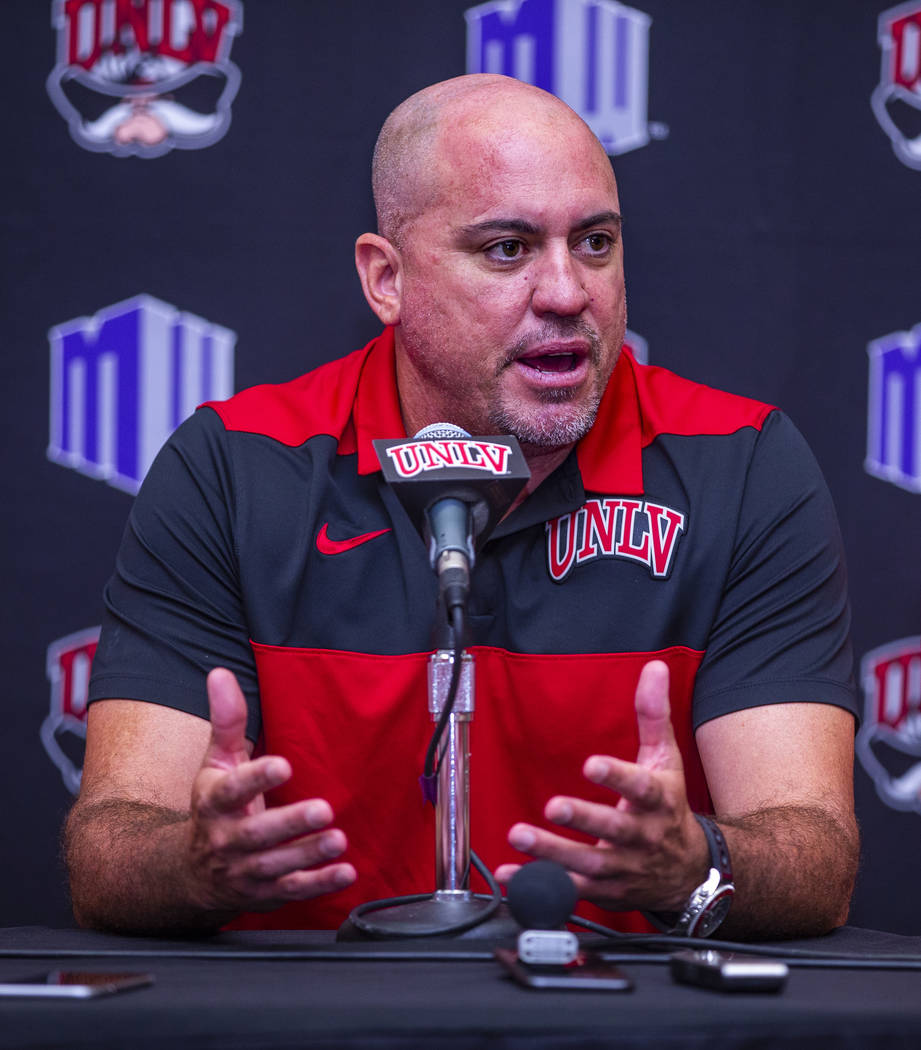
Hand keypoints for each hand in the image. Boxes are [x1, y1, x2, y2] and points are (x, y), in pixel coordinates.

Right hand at [187, 668, 356, 914]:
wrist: (192, 873)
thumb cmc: (214, 807)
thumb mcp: (216, 762)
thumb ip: (226, 720)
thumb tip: (220, 674)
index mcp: (213, 803)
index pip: (231, 790)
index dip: (255, 779)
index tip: (283, 764)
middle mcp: (225, 840)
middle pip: (256, 834)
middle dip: (289, 822)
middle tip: (323, 809)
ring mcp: (244, 870)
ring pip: (275, 865)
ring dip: (308, 854)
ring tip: (338, 839)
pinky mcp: (264, 893)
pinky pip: (292, 891)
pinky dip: (320, 884)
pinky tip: (345, 872)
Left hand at [495, 661, 707, 911]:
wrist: (689, 871)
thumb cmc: (668, 806)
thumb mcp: (665, 758)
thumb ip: (653, 714)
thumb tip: (654, 669)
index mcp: (657, 801)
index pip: (640, 788)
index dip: (617, 778)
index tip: (592, 764)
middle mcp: (642, 837)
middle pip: (612, 830)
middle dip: (583, 819)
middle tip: (553, 806)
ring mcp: (623, 867)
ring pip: (588, 863)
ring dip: (552, 852)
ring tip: (521, 836)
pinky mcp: (605, 890)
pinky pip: (570, 889)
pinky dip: (539, 884)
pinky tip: (510, 874)